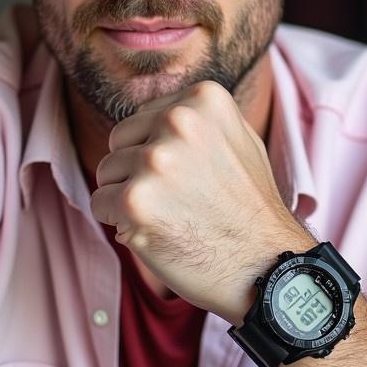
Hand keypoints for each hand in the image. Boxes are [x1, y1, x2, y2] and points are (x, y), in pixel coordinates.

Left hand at [89, 80, 314, 324]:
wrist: (266, 266)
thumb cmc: (251, 207)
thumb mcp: (238, 139)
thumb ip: (197, 120)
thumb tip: (154, 114)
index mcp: (202, 99)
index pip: (145, 118)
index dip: (158, 152)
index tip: (189, 176)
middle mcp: (178, 120)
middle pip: (120, 140)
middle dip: (136, 170)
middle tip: (175, 199)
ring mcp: (156, 160)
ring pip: (107, 172)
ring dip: (128, 197)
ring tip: (169, 216)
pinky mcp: (135, 200)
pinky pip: (99, 203)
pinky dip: (118, 222)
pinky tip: (154, 232)